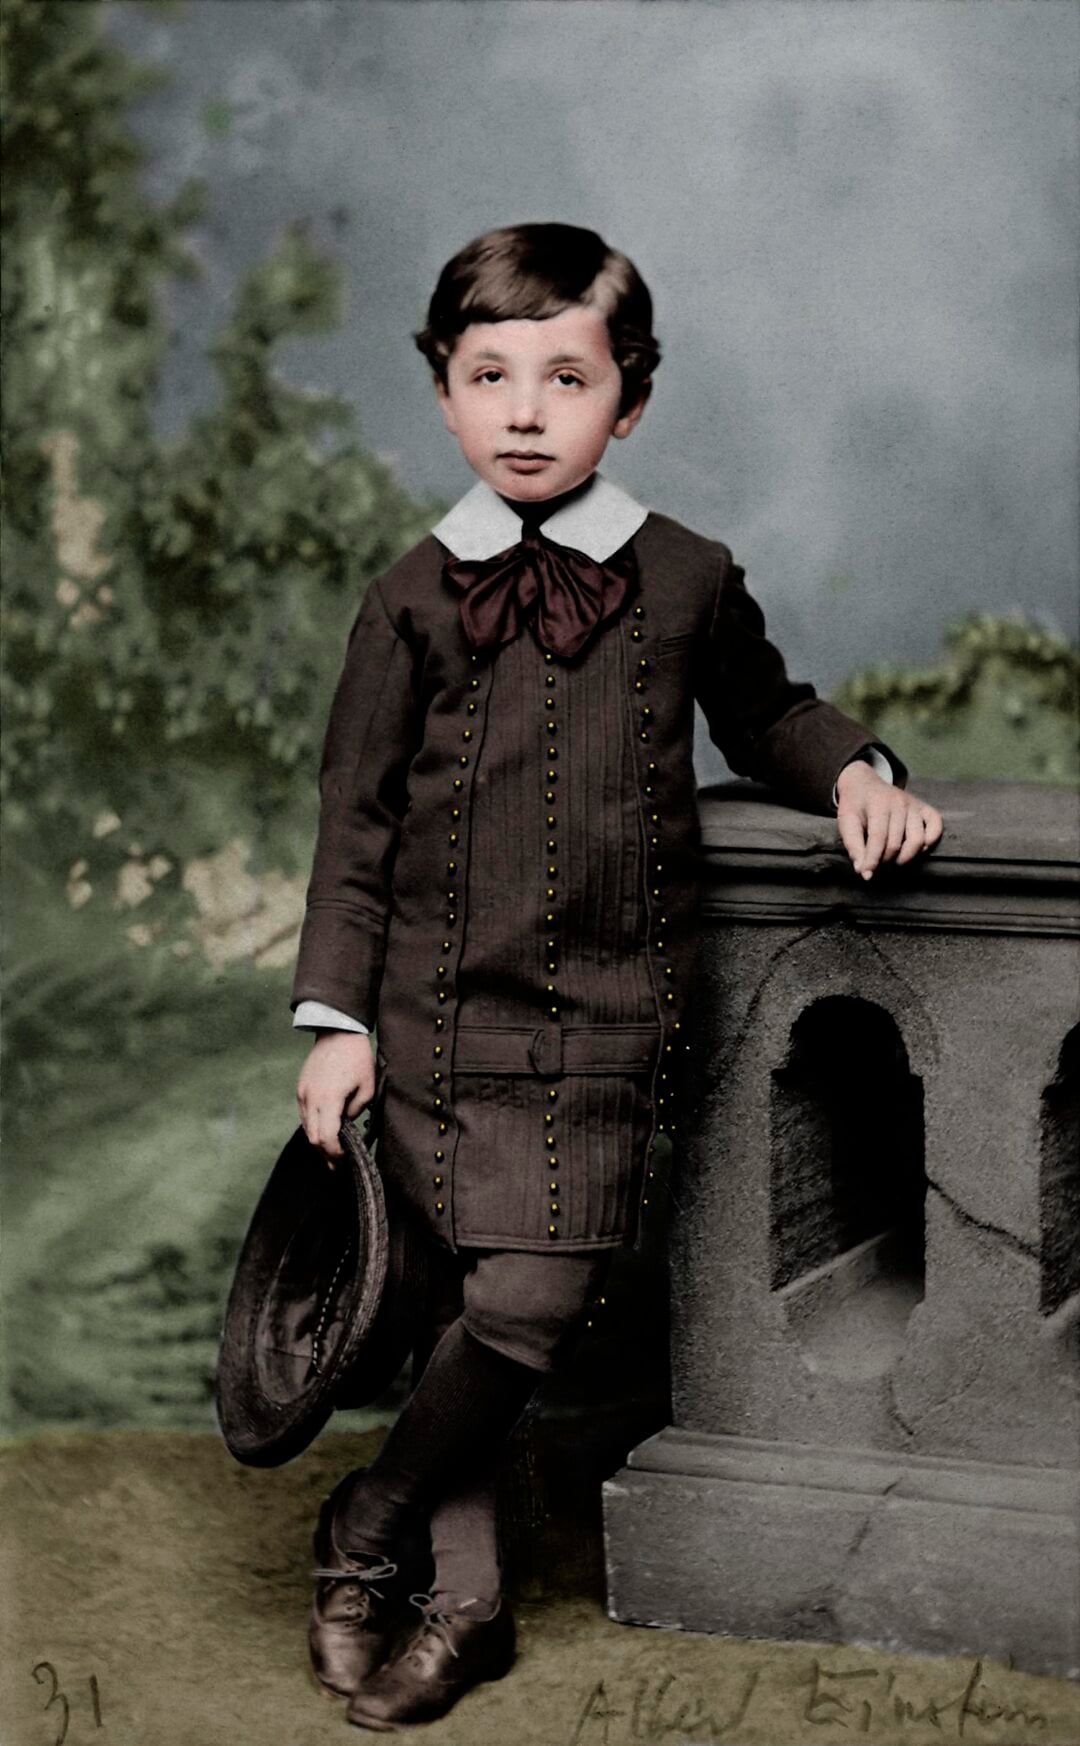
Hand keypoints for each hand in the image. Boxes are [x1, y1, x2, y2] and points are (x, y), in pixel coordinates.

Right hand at [296, 1030, 373, 1164]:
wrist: (337, 1031)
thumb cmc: (356, 1057)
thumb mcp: (367, 1087)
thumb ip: (356, 1111)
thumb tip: (346, 1125)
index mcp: (328, 1099)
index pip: (326, 1138)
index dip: (334, 1154)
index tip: (344, 1159)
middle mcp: (310, 1098)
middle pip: (313, 1138)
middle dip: (325, 1153)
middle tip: (336, 1165)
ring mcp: (302, 1093)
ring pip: (306, 1128)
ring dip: (318, 1141)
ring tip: (331, 1151)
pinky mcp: (300, 1088)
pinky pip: (305, 1115)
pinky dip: (314, 1126)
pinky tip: (325, 1131)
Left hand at [835, 761, 943, 880]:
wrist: (864, 784)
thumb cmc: (855, 806)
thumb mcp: (846, 822)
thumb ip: (853, 846)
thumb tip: (863, 871)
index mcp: (878, 803)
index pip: (878, 838)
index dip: (872, 860)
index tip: (866, 874)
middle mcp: (900, 802)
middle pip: (896, 843)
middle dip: (885, 859)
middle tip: (877, 862)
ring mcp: (914, 805)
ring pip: (918, 840)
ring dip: (905, 856)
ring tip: (893, 858)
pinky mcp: (924, 808)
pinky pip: (936, 826)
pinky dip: (929, 841)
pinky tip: (916, 848)